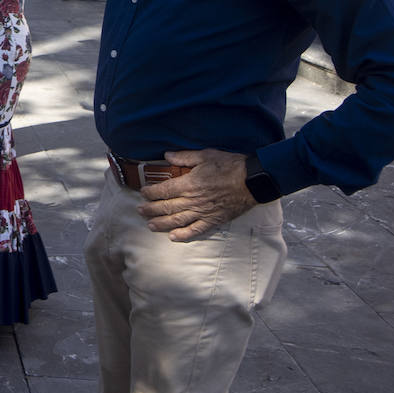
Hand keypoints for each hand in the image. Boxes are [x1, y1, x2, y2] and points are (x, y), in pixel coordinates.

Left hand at [136, 149, 256, 242]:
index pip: (164, 190)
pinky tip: (173, 237)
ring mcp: (203, 212)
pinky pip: (197, 230)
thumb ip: (184, 157)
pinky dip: (184, 235)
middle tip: (139, 211)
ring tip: (150, 225)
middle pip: (167, 207)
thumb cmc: (229, 166)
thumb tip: (166, 156)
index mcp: (189, 184)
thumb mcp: (205, 155)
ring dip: (162, 224)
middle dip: (151, 209)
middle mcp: (193, 200)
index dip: (151, 193)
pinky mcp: (214, 220)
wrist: (253, 181)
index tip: (143, 193)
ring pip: (178, 221)